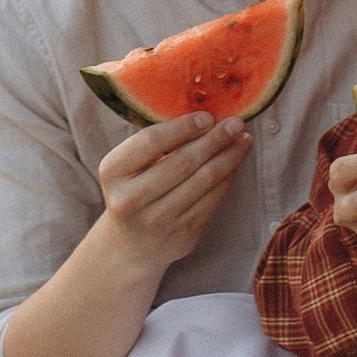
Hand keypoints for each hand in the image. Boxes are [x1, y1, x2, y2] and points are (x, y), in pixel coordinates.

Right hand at [96, 110, 254, 264]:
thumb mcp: (129, 165)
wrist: (131, 245)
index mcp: (113, 172)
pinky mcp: (182, 234)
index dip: (183, 127)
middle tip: (236, 123)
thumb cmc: (134, 190)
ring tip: (244, 140)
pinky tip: (235, 162)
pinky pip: (213, 199)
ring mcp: (158, 220)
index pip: (151, 141)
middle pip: (182, 162)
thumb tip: (200, 111)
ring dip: (228, 157)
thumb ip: (155, 141)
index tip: (207, 116)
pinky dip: (227, 177)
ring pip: (203, 181)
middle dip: (214, 139)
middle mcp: (131, 199)